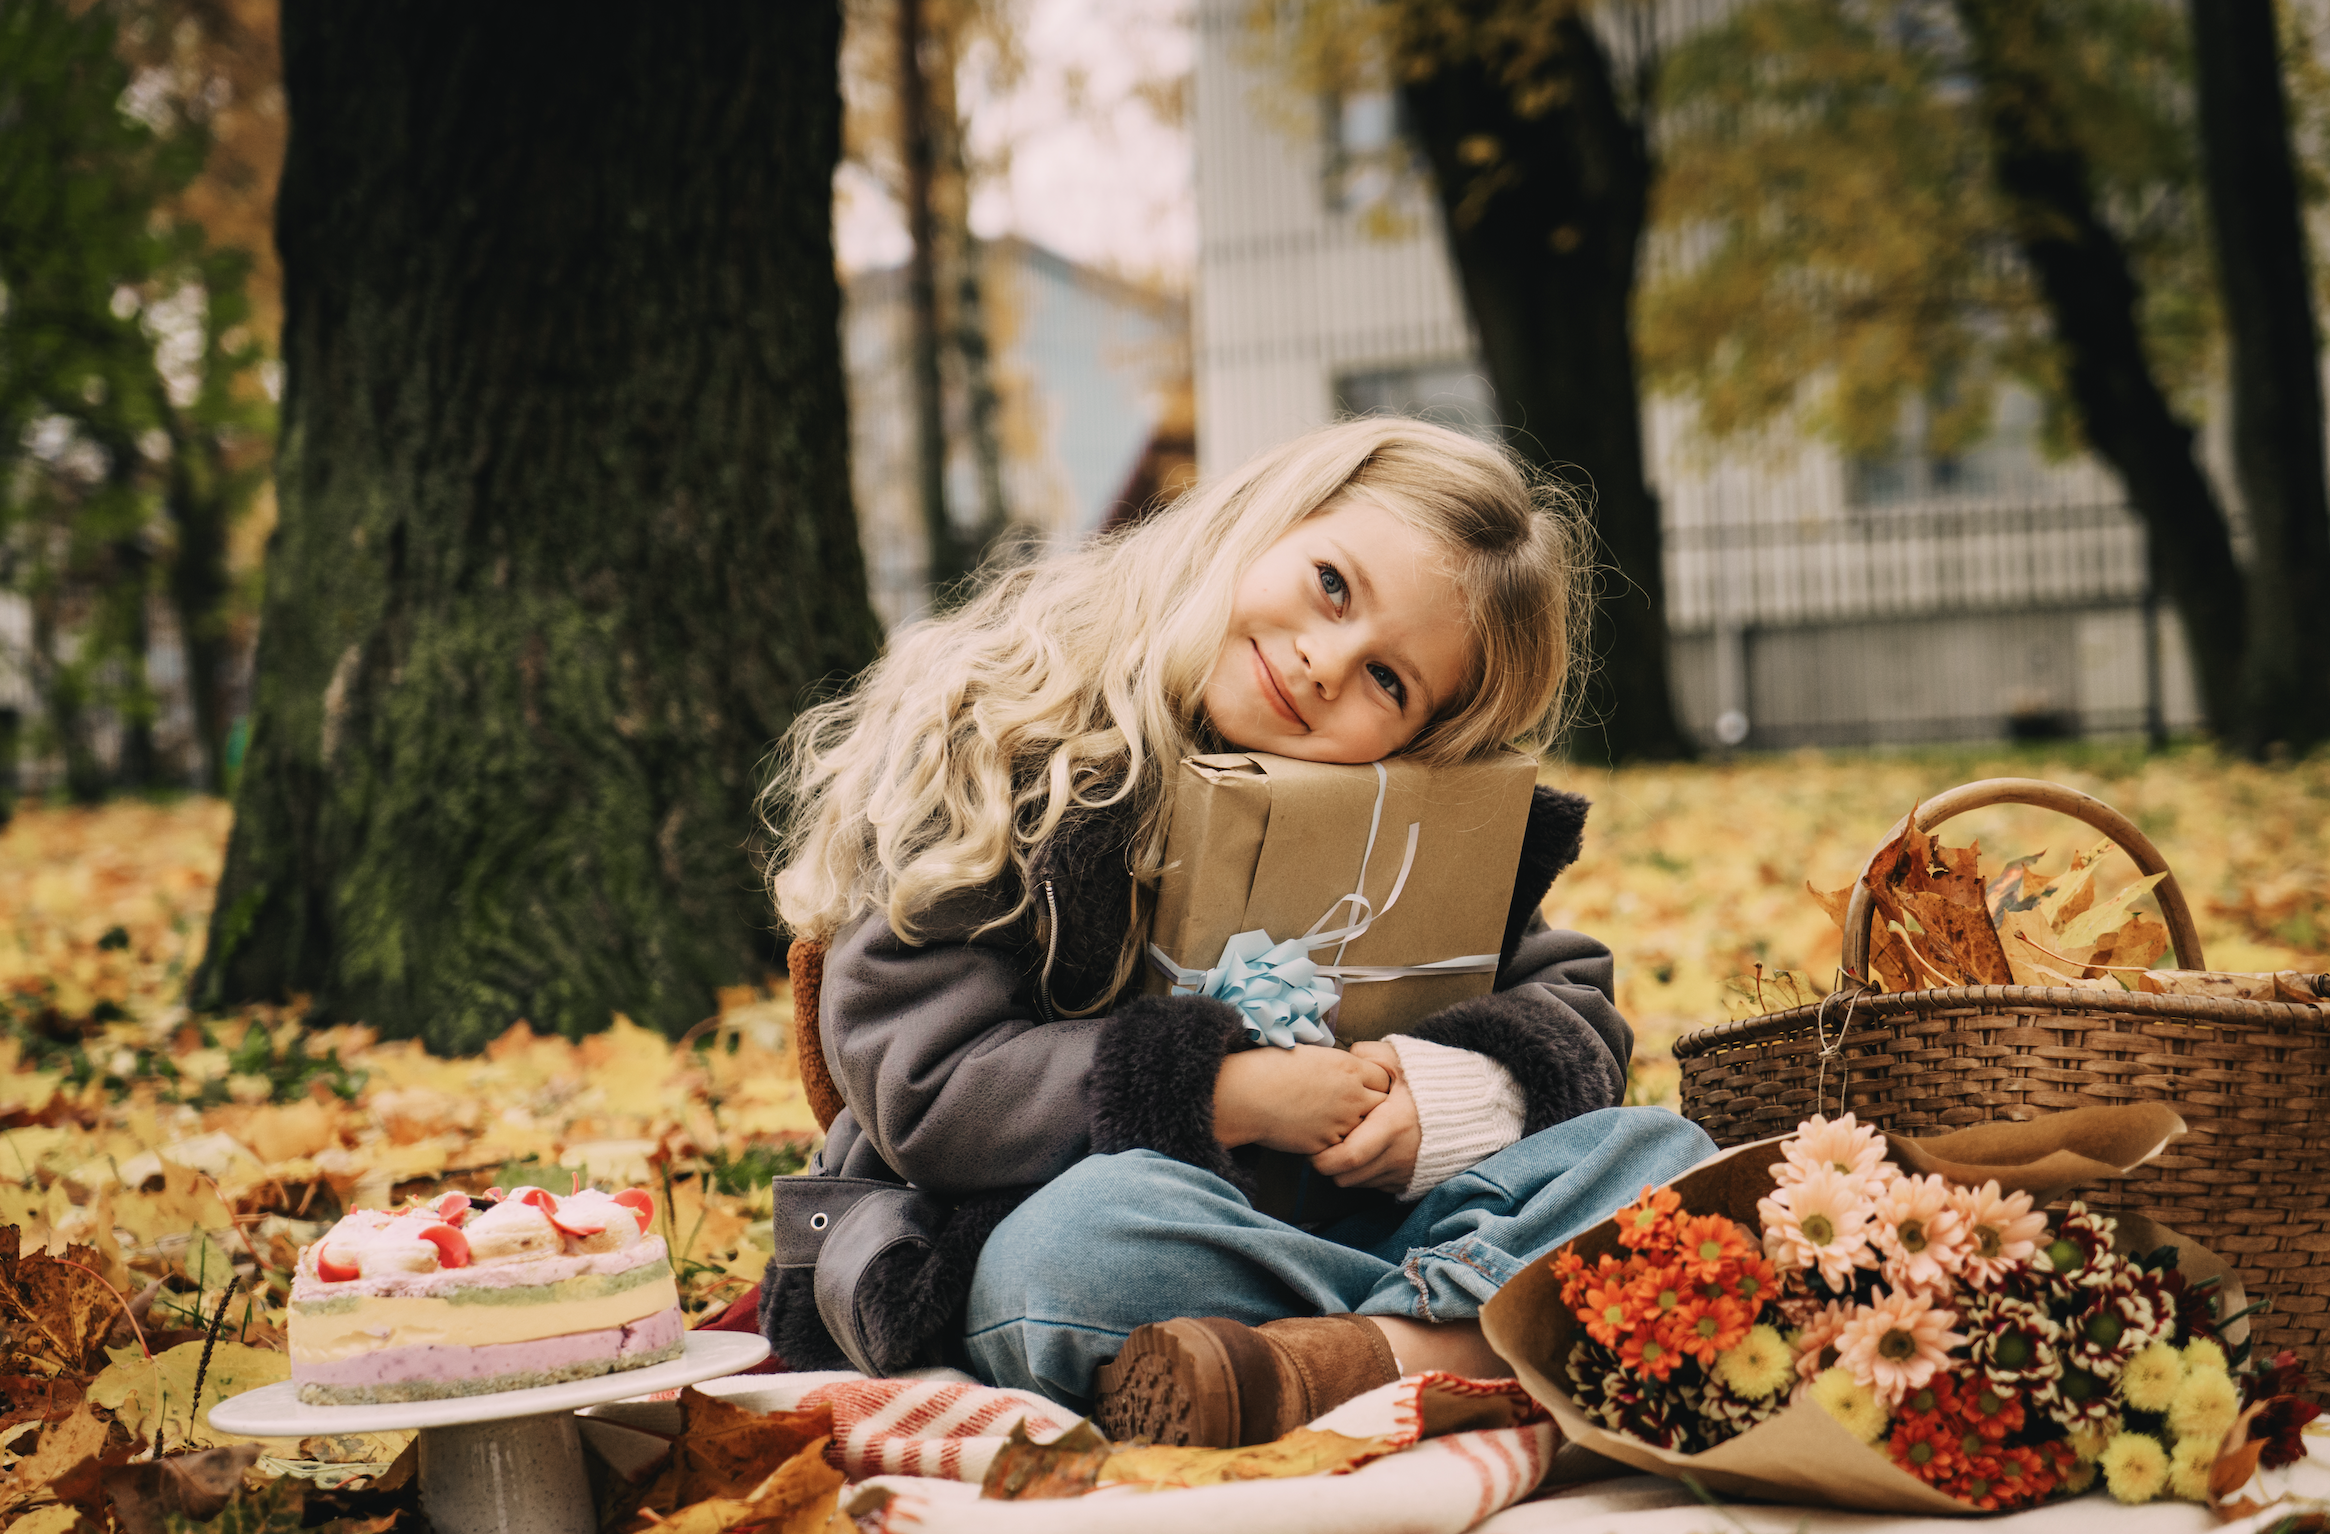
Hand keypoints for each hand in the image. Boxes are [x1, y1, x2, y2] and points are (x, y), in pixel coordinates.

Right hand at [1213, 1044, 1390, 1153]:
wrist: (1246, 1094)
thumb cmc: (1271, 1066)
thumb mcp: (1312, 1054)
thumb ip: (1338, 1065)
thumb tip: (1349, 1071)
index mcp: (1349, 1068)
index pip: (1385, 1078)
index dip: (1374, 1081)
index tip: (1363, 1083)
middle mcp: (1352, 1095)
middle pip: (1383, 1104)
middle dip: (1372, 1104)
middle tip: (1353, 1103)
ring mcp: (1341, 1123)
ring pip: (1365, 1128)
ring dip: (1355, 1124)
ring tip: (1332, 1117)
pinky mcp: (1326, 1144)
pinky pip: (1342, 1145)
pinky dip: (1334, 1140)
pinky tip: (1316, 1129)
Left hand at [1310, 1041, 1420, 1193]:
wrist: (1472, 1106)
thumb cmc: (1431, 1080)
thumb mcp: (1400, 1059)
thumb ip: (1368, 1054)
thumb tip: (1343, 1056)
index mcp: (1393, 1125)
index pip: (1347, 1158)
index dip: (1322, 1157)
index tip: (1312, 1145)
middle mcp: (1399, 1155)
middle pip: (1346, 1177)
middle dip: (1327, 1165)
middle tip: (1321, 1145)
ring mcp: (1406, 1171)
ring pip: (1358, 1184)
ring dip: (1346, 1170)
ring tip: (1346, 1143)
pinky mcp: (1410, 1181)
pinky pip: (1375, 1186)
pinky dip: (1365, 1173)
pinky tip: (1367, 1151)